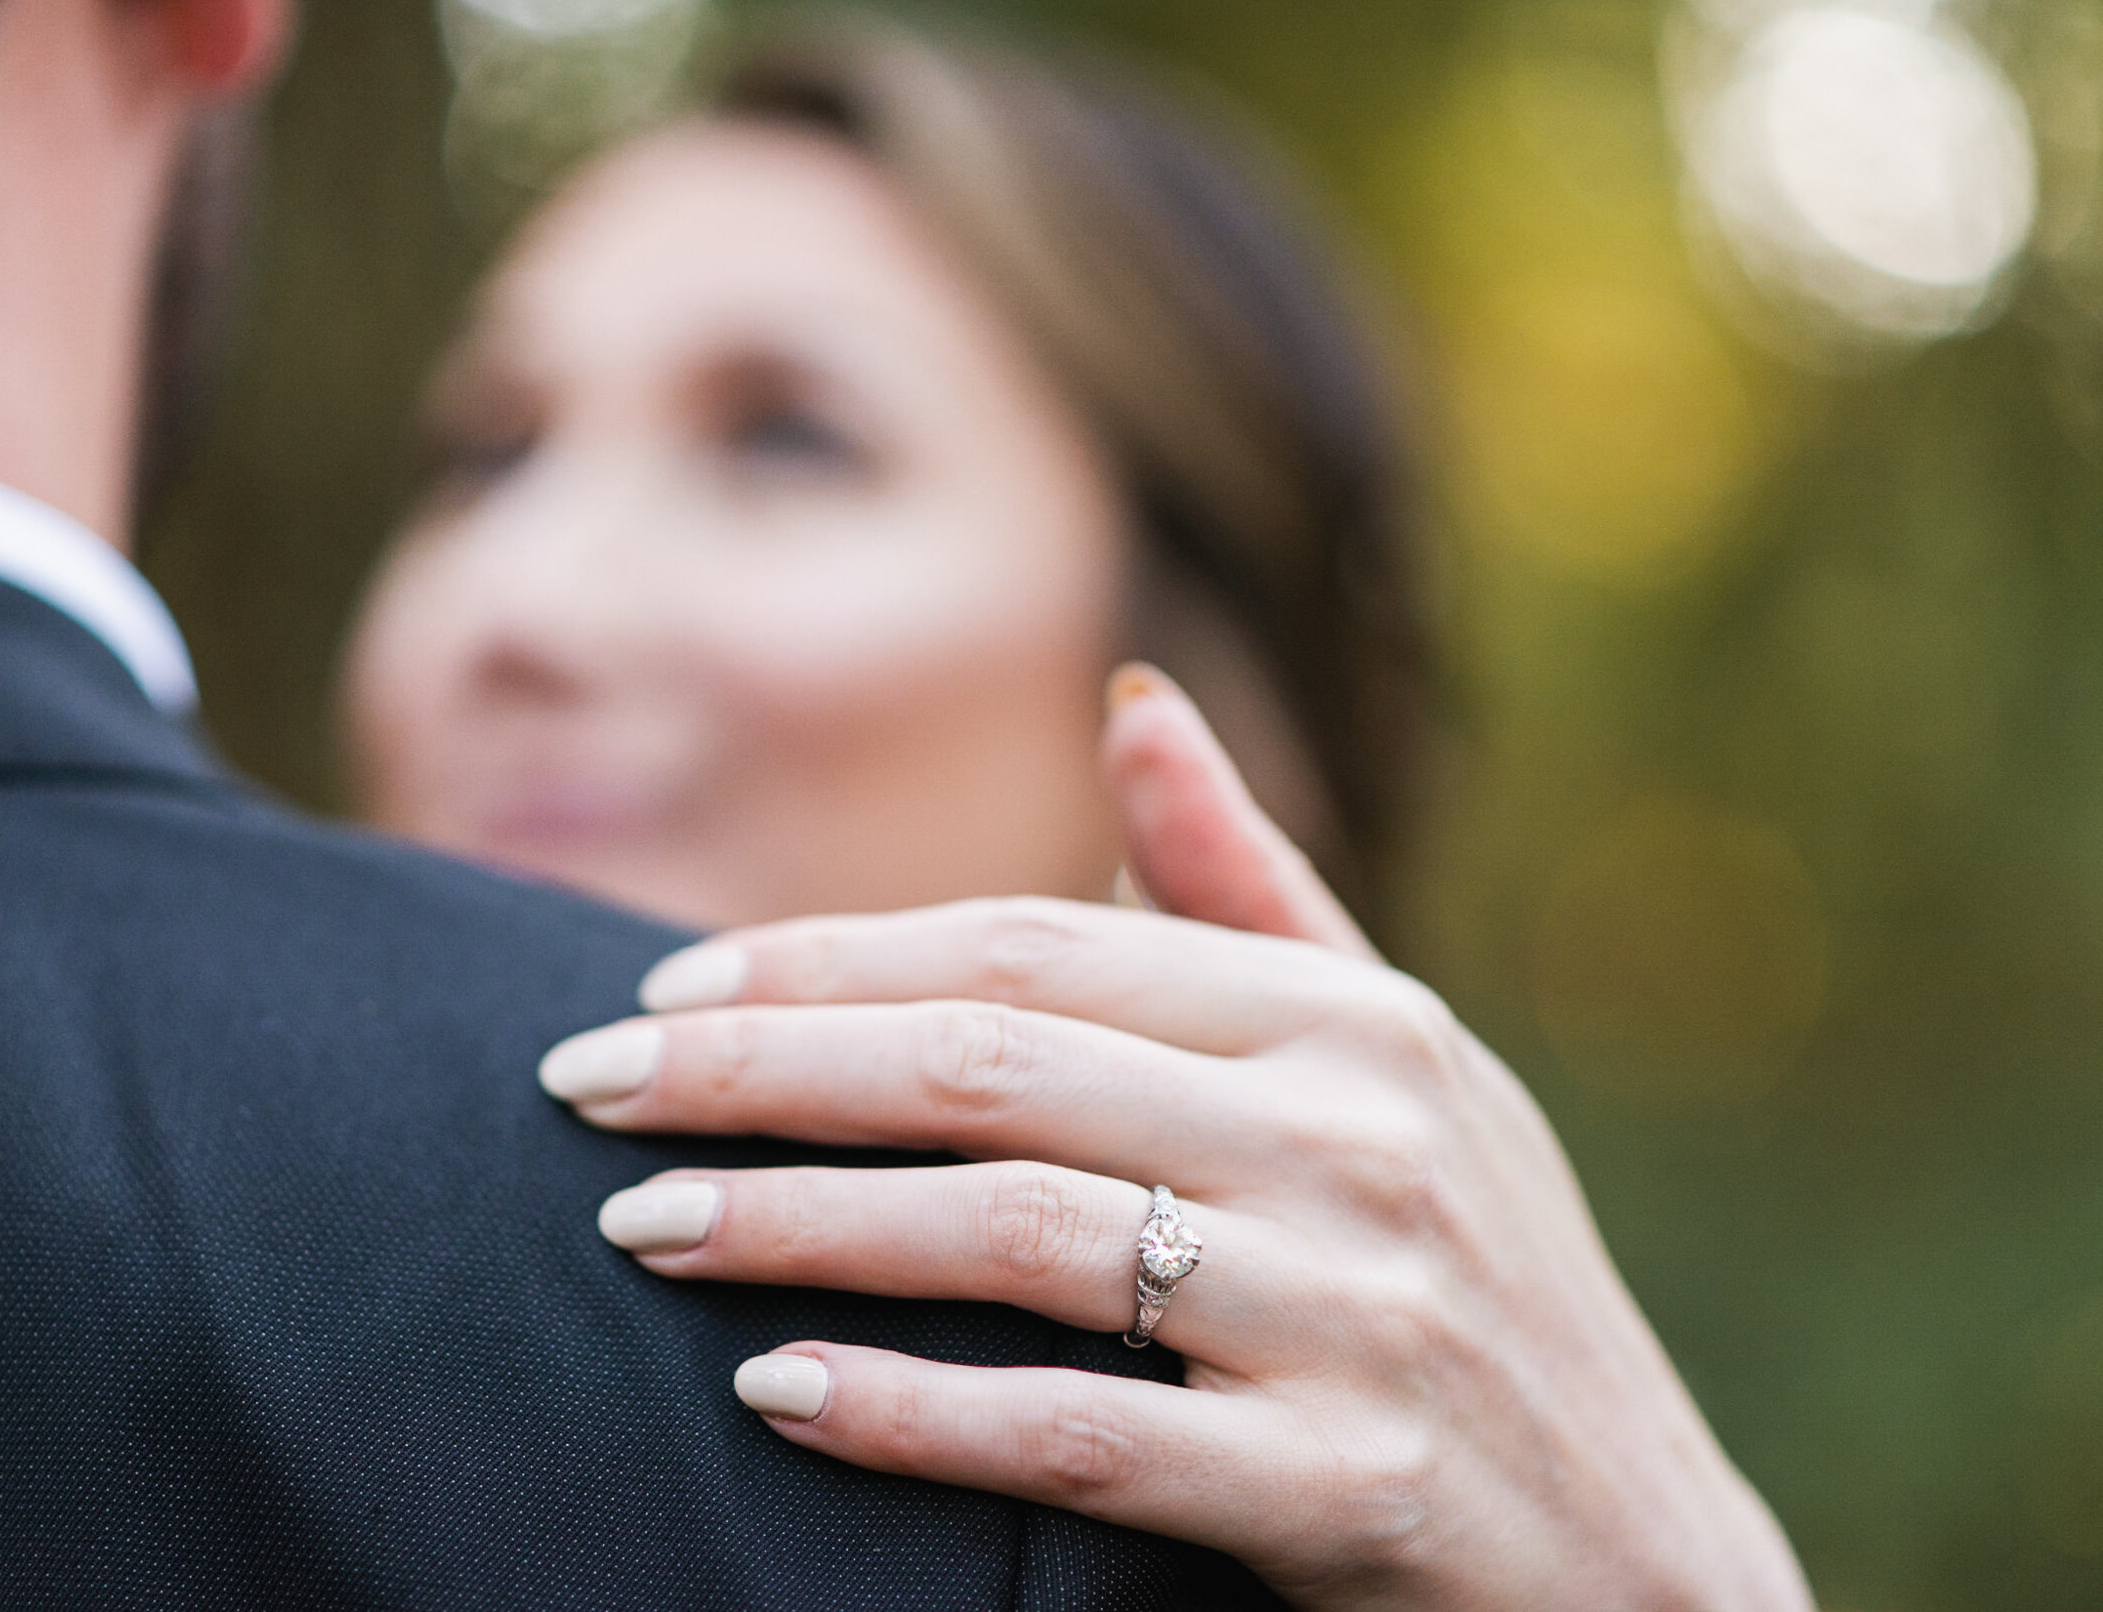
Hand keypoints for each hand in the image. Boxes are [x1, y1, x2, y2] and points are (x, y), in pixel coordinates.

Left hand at [539, 666, 1811, 1610]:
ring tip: (633, 1230)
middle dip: (761, 1069)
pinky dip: (917, 1409)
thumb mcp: (1401, 1061)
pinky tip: (771, 1392)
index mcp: (1357, 1021)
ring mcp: (1359, 1314)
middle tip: (583, 1086)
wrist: (1643, 1559)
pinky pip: (1082, 1434)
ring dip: (796, 1224)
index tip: (661, 980)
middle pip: (994, 1068)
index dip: (828, 959)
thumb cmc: (1473, 1275)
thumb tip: (1135, 699)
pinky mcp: (1347, 1486)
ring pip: (1015, 1234)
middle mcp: (1360, 1140)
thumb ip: (1253, 889)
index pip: (1035, 949)